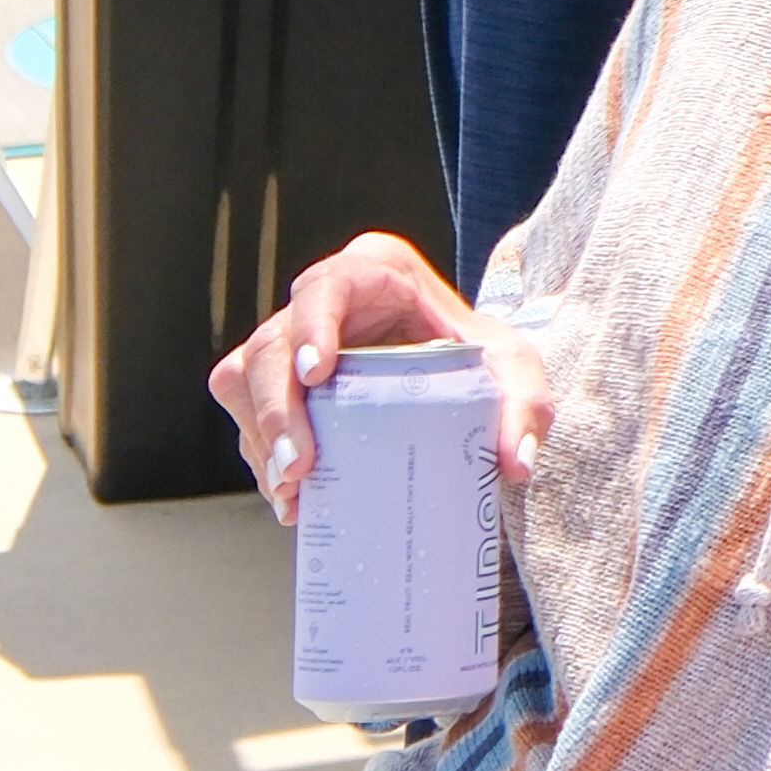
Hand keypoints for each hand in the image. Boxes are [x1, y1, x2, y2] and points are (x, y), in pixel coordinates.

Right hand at [214, 229, 552, 516]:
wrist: (459, 375)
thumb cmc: (480, 356)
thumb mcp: (514, 369)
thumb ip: (525, 405)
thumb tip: (514, 462)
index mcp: (376, 273)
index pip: (326, 285)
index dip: (312, 327)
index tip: (316, 374)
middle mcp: (323, 301)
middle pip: (270, 343)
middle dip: (276, 408)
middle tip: (300, 466)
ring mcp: (292, 340)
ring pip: (244, 378)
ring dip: (260, 437)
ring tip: (291, 489)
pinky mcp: (278, 381)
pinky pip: (247, 414)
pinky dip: (263, 456)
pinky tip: (292, 498)